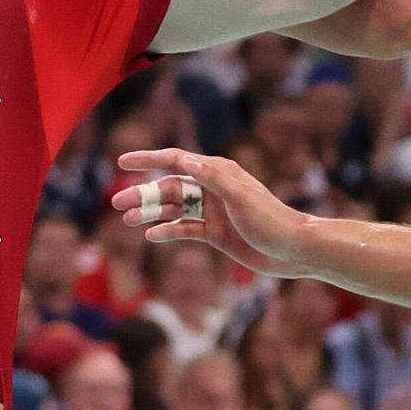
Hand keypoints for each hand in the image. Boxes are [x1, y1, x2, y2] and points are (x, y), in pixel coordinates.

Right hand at [113, 146, 322, 281]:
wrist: (294, 250)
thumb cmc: (271, 220)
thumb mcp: (241, 197)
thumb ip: (213, 178)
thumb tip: (186, 160)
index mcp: (219, 172)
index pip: (176, 160)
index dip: (149, 159)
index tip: (122, 161)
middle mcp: (213, 189)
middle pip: (170, 188)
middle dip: (143, 194)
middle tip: (116, 203)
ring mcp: (213, 212)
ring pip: (174, 209)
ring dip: (150, 214)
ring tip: (126, 221)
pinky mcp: (216, 233)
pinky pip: (185, 229)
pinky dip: (168, 231)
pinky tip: (151, 236)